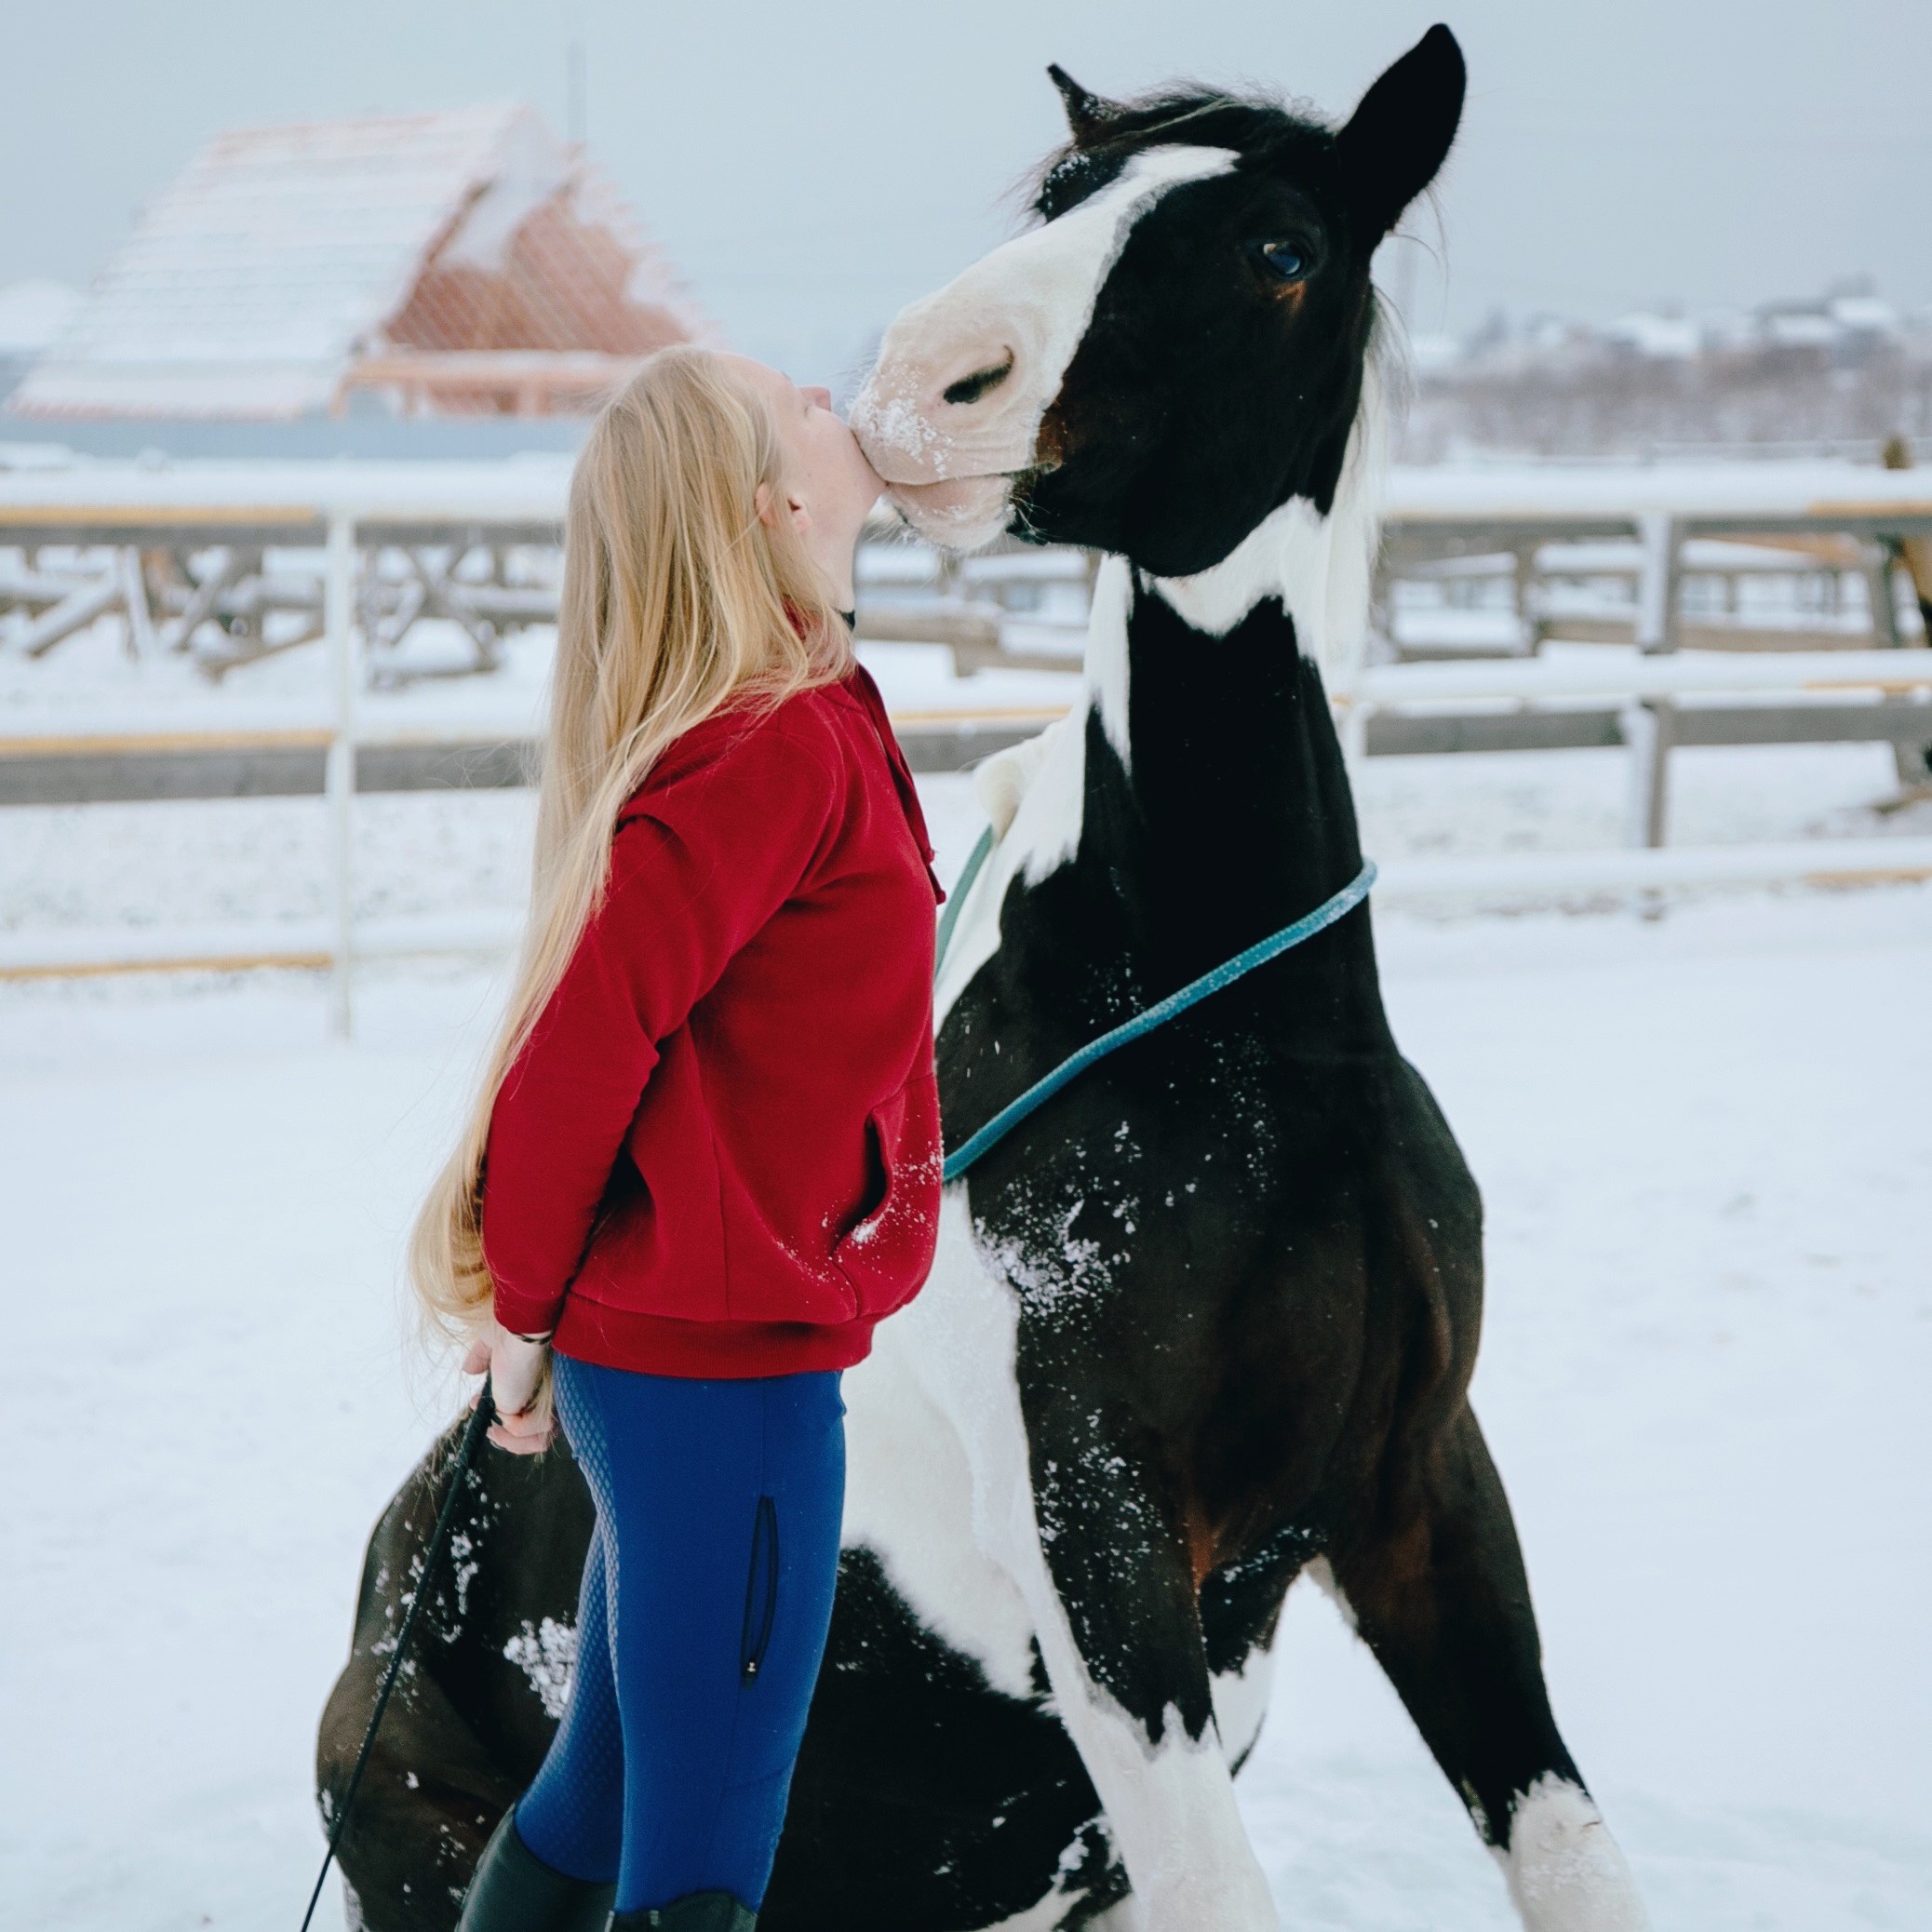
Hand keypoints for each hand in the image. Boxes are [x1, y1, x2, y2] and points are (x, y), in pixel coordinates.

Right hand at [461, 1322, 555, 1455]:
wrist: (522, 1328)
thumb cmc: (510, 1328)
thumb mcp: (489, 1344)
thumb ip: (481, 1358)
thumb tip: (469, 1370)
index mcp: (541, 1380)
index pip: (535, 1412)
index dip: (509, 1420)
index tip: (483, 1409)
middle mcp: (555, 1393)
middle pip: (541, 1432)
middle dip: (510, 1438)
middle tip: (493, 1431)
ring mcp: (555, 1405)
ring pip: (540, 1440)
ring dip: (511, 1441)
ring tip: (495, 1432)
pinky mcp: (548, 1412)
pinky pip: (528, 1435)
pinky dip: (512, 1434)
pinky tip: (500, 1424)